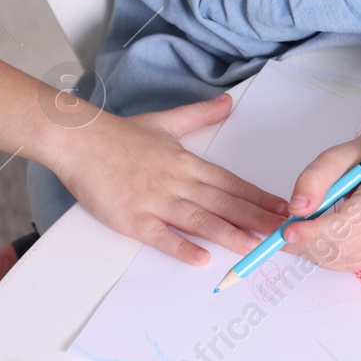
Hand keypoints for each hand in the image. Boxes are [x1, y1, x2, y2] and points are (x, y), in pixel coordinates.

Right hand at [58, 94, 288, 264]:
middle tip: (283, 234)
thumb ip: (200, 115)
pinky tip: (201, 259)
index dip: (260, 198)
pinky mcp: (131, 217)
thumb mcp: (166, 122)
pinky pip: (160, 235)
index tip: (284, 209)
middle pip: (225, 204)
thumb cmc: (119, 134)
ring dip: (229, 234)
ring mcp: (155, 201)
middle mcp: (178, 182)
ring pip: (199, 219)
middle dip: (256, 220)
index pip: (232, 183)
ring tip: (254, 247)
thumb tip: (228, 101)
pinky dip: (180, 246)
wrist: (76, 138)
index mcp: (188, 163)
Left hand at [283, 140, 360, 270]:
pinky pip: (351, 264)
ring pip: (344, 259)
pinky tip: (316, 243)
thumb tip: (297, 209)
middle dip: (309, 244)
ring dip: (316, 252)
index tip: (288, 231)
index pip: (347, 223)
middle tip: (283, 237)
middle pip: (344, 246)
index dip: (315, 231)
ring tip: (298, 237)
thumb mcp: (334, 157)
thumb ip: (313, 180)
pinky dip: (328, 257)